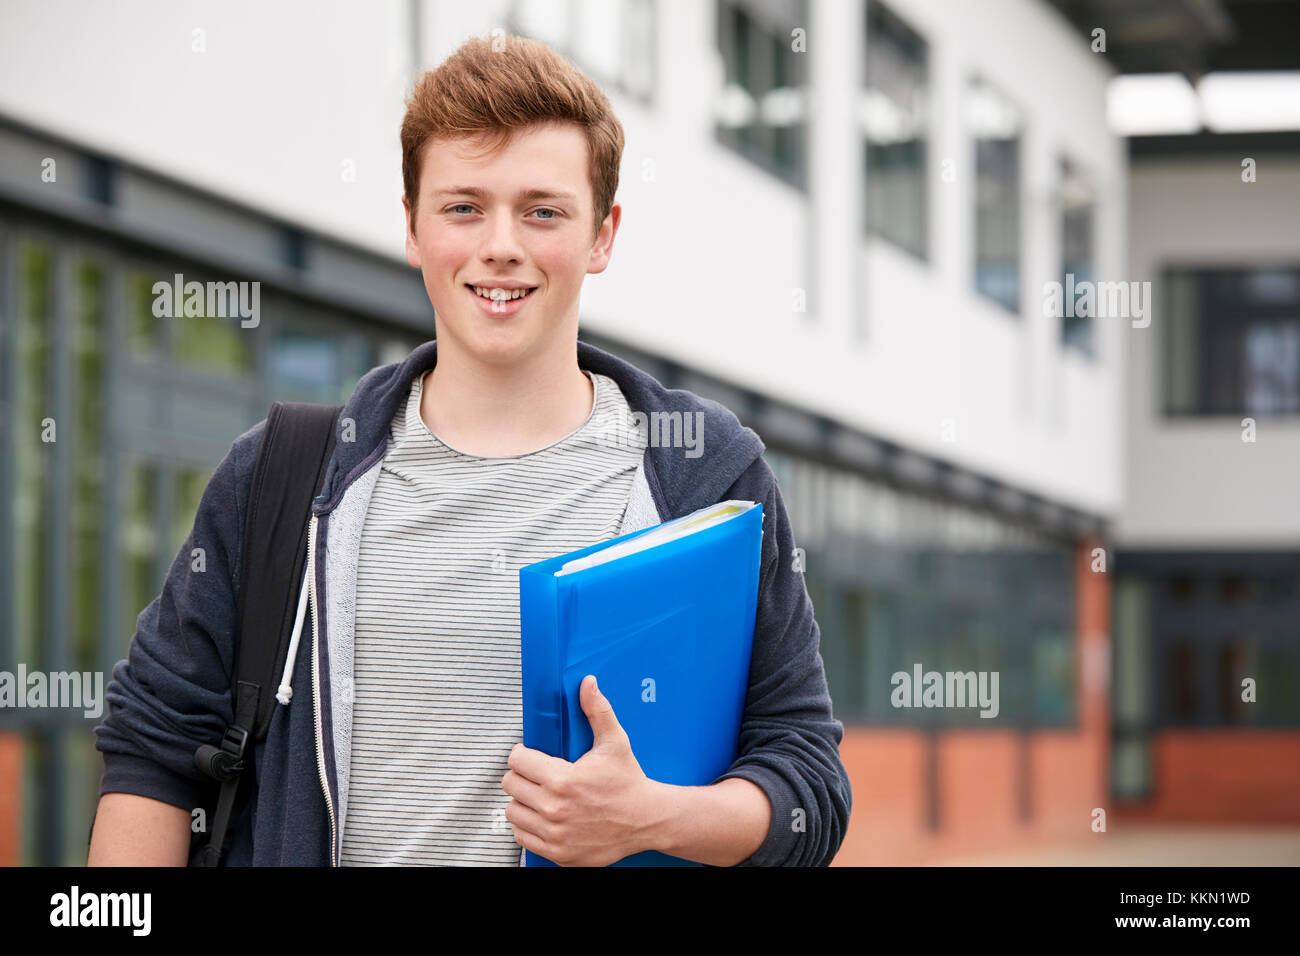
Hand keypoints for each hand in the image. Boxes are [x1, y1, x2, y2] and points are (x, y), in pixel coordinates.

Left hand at [502, 674, 662, 865]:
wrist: (647, 820)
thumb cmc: (629, 782)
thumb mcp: (615, 742)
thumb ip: (596, 710)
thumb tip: (587, 684)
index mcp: (563, 780)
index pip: (517, 760)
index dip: (523, 754)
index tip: (533, 756)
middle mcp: (554, 809)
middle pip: (510, 785)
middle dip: (522, 775)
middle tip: (538, 774)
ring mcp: (555, 835)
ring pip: (512, 812)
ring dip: (523, 801)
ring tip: (541, 795)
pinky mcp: (557, 853)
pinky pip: (522, 837)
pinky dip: (528, 826)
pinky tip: (544, 815)